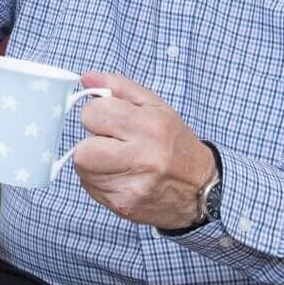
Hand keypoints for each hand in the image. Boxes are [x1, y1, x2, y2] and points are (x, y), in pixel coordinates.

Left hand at [73, 71, 216, 229]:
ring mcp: (132, 187)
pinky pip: (90, 188)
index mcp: (150, 126)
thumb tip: (86, 78)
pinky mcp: (124, 206)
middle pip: (83, 150)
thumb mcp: (155, 106)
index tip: (108, 118)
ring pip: (84, 170)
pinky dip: (98, 179)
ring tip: (116, 158)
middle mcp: (143, 159)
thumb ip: (119, 87)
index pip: (93, 114)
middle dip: (90, 142)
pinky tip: (119, 174)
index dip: (96, 113)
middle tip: (109, 141)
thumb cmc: (175, 143)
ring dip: (93, 162)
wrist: (200, 188)